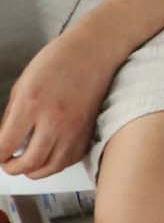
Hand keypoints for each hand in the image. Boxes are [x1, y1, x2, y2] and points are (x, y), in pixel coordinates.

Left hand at [0, 31, 123, 184]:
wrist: (95, 51)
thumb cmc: (60, 59)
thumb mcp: (23, 83)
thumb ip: (12, 114)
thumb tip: (5, 138)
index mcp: (32, 105)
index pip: (6, 146)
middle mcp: (54, 120)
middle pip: (29, 163)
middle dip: (13, 168)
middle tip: (8, 164)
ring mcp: (74, 127)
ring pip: (51, 167)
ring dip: (35, 171)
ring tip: (27, 166)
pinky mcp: (88, 129)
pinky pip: (71, 159)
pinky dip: (57, 164)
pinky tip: (50, 156)